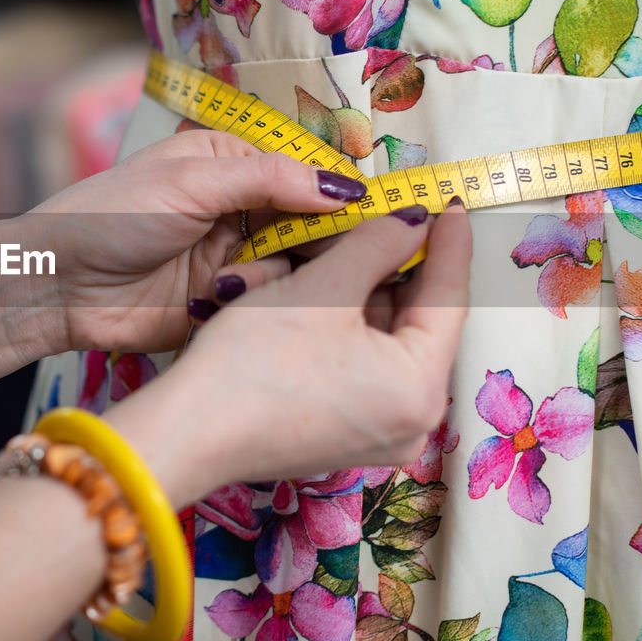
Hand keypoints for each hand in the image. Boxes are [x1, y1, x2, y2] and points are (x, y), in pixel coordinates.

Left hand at [29, 129, 368, 353]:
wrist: (57, 283)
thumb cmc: (113, 215)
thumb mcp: (194, 181)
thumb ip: (271, 180)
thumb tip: (348, 188)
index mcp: (234, 164)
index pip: (307, 176)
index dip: (346, 195)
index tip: (394, 215)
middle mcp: (242, 211)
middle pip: (312, 225)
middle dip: (336, 240)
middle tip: (377, 258)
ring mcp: (235, 262)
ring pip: (298, 269)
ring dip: (304, 276)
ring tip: (316, 283)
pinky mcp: (225, 307)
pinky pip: (270, 306)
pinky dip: (276, 306)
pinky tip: (285, 309)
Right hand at [104, 202, 471, 506]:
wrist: (190, 431)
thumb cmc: (254, 362)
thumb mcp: (322, 287)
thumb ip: (378, 244)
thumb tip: (412, 222)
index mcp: (421, 388)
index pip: (451, 298)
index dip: (449, 241)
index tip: (450, 201)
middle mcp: (412, 423)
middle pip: (419, 324)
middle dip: (402, 268)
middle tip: (395, 219)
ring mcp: (378, 436)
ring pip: (387, 345)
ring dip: (369, 296)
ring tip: (349, 250)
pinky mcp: (344, 438)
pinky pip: (364, 370)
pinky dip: (349, 330)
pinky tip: (326, 296)